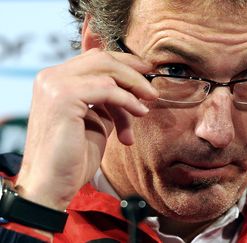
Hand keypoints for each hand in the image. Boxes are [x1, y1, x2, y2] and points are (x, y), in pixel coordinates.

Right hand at [15, 49, 157, 209]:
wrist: (52, 184)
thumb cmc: (72, 158)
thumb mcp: (96, 122)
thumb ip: (108, 103)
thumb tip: (132, 91)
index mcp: (56, 81)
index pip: (95, 59)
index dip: (124, 63)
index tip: (146, 73)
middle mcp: (51, 77)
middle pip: (102, 59)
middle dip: (133, 72)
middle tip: (152, 89)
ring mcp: (55, 84)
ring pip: (107, 69)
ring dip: (134, 87)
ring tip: (147, 106)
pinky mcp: (64, 96)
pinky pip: (108, 89)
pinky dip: (128, 100)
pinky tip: (140, 112)